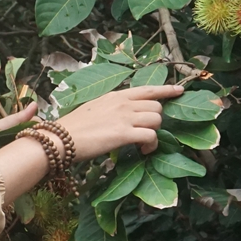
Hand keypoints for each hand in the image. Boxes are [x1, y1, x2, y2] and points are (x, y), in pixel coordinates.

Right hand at [55, 84, 183, 158]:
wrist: (61, 138)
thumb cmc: (73, 127)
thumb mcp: (95, 109)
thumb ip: (113, 109)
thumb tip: (124, 117)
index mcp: (116, 95)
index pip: (148, 89)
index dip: (167, 90)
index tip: (180, 91)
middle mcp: (123, 103)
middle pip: (157, 106)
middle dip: (155, 121)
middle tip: (145, 133)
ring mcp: (124, 117)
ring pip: (157, 120)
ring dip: (154, 134)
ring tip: (143, 145)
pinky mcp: (123, 134)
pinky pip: (151, 136)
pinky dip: (151, 146)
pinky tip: (142, 151)